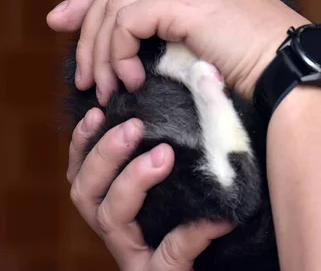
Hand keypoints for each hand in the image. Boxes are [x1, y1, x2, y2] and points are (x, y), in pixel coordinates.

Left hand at [47, 0, 307, 102]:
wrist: (293, 71)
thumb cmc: (257, 64)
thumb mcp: (207, 38)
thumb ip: (171, 26)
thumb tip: (129, 41)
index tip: (65, 20)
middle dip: (84, 25)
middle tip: (79, 70)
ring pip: (115, 5)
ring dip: (100, 52)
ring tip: (104, 89)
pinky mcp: (186, 0)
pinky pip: (128, 21)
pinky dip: (119, 53)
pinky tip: (130, 80)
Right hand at [68, 108, 232, 270]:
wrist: (212, 270)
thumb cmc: (189, 220)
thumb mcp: (174, 184)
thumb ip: (172, 148)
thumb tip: (200, 87)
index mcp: (112, 203)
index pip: (81, 170)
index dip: (82, 141)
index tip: (98, 110)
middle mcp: (115, 230)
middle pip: (85, 191)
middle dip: (105, 154)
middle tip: (133, 126)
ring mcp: (135, 256)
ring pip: (112, 217)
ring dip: (133, 180)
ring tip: (164, 155)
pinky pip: (171, 254)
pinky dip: (194, 232)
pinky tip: (219, 216)